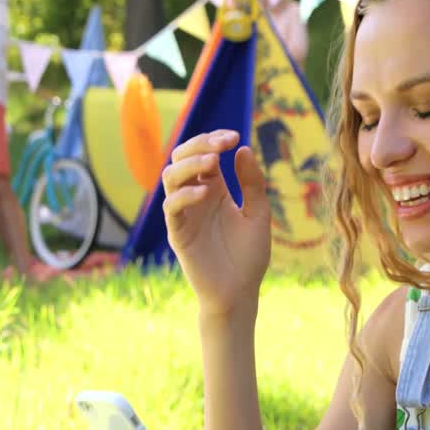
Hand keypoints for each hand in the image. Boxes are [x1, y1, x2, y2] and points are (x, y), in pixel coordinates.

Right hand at [162, 130, 271, 316]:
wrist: (239, 292)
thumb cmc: (249, 256)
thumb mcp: (258, 214)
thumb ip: (252, 183)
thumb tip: (242, 149)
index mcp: (215, 189)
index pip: (204, 153)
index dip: (214, 140)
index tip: (234, 137)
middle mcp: (196, 197)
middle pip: (181, 158)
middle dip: (198, 145)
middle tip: (221, 146)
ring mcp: (185, 214)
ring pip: (171, 177)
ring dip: (189, 165)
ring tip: (212, 164)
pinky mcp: (178, 233)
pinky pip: (171, 208)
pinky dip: (185, 195)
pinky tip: (206, 193)